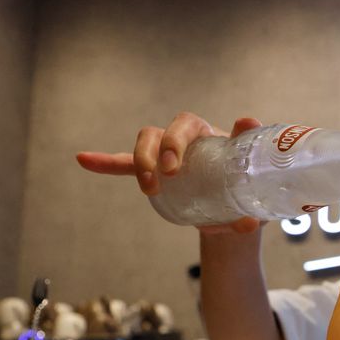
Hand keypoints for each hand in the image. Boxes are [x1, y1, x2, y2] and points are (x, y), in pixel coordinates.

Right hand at [75, 112, 262, 233]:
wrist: (242, 215)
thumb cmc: (251, 192)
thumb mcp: (256, 185)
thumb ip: (256, 164)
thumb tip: (252, 131)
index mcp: (208, 137)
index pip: (187, 124)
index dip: (176, 139)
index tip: (175, 167)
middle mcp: (185, 142)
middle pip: (158, 133)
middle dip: (155, 152)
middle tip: (166, 177)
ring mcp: (167, 157)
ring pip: (143, 145)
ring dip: (139, 162)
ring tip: (148, 188)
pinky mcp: (158, 176)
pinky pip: (127, 166)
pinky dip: (106, 163)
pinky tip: (83, 159)